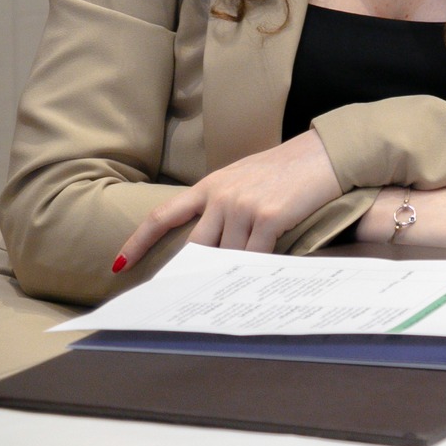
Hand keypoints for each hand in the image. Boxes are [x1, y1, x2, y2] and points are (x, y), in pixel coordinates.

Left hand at [115, 130, 343, 268]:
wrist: (326, 152)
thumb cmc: (289, 167)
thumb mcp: (246, 177)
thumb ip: (223, 202)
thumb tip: (212, 242)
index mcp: (211, 184)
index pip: (164, 215)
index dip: (139, 241)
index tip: (120, 263)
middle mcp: (222, 195)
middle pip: (197, 247)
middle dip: (196, 271)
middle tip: (192, 293)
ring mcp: (244, 206)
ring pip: (228, 255)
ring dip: (234, 271)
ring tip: (237, 286)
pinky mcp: (270, 217)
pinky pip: (255, 255)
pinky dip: (257, 268)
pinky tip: (260, 275)